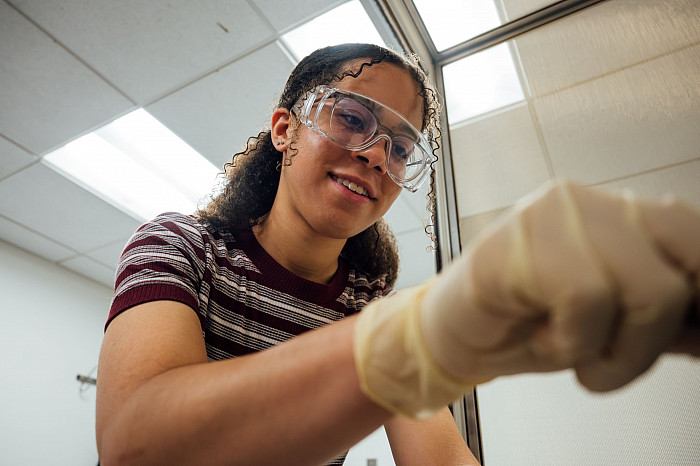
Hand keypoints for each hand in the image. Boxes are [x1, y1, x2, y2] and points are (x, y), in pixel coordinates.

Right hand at [421, 180, 699, 391]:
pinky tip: (540, 335)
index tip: (688, 339)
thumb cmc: (529, 326)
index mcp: (614, 213)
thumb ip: (669, 319)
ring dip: (615, 352)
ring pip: (646, 290)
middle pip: (683, 270)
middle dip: (656, 336)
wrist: (452, 335)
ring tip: (569, 349)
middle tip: (610, 356)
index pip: (694, 233)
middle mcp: (588, 201)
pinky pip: (585, 297)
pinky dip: (572, 341)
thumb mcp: (616, 326)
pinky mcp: (515, 242)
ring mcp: (550, 215)